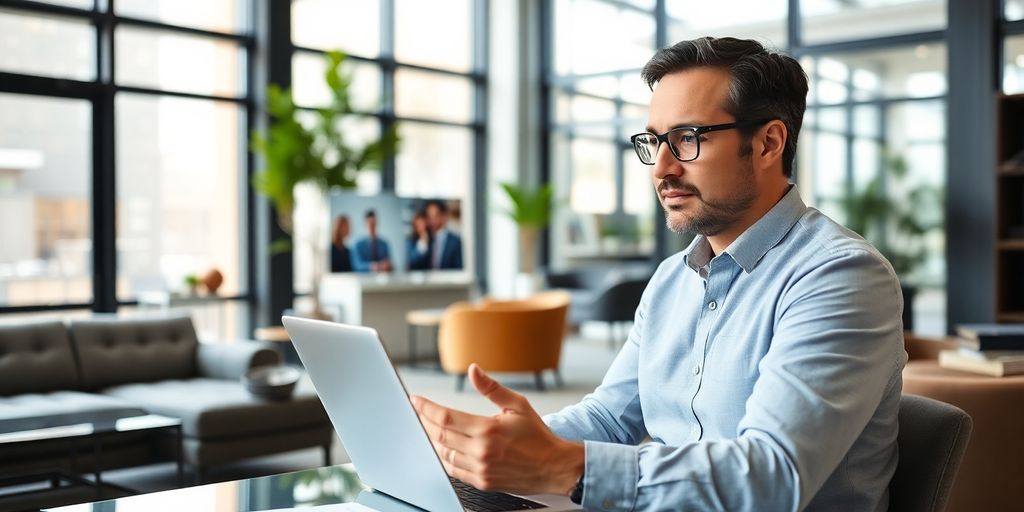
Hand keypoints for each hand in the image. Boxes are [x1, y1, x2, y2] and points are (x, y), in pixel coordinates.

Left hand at [411, 364, 583, 494]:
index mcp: (488, 430)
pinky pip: (453, 470)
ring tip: (425, 428)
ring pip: (443, 453)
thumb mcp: (517, 405)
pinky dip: (443, 457)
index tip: (416, 400)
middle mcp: (481, 451)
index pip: (446, 417)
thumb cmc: (537, 436)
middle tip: (416, 412)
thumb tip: (474, 371)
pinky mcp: (482, 481)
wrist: (553, 467)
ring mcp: (480, 469)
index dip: (426, 408)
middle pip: (439, 435)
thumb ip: (492, 388)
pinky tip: (441, 447)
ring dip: (431, 440)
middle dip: (423, 422)